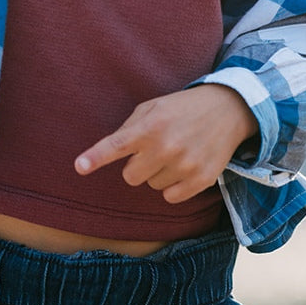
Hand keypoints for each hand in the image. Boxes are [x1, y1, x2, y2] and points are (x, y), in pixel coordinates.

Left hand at [74, 84, 257, 203]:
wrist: (227, 109)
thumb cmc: (181, 108)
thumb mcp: (153, 107)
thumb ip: (129, 128)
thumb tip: (110, 153)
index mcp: (150, 126)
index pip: (117, 145)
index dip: (96, 157)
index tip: (79, 167)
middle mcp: (166, 146)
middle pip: (131, 176)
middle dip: (137, 165)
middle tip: (154, 149)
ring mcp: (185, 165)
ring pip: (152, 187)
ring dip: (158, 173)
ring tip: (175, 152)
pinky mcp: (201, 180)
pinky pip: (170, 197)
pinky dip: (173, 186)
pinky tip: (184, 167)